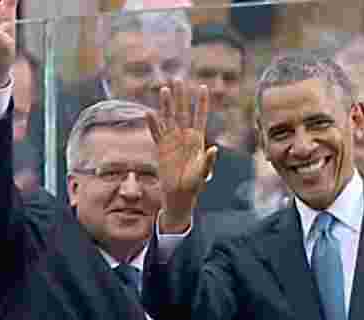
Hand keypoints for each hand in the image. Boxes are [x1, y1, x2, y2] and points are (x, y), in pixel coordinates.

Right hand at [146, 80, 217, 229]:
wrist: (179, 196)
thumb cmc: (194, 185)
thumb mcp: (203, 173)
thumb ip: (208, 161)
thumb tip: (214, 149)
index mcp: (197, 140)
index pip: (200, 117)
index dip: (202, 103)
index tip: (203, 87)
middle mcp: (184, 137)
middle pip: (182, 112)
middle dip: (181, 96)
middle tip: (179, 79)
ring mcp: (172, 141)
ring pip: (168, 118)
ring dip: (166, 104)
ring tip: (164, 89)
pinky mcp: (161, 149)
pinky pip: (156, 134)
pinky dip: (152, 124)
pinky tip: (149, 113)